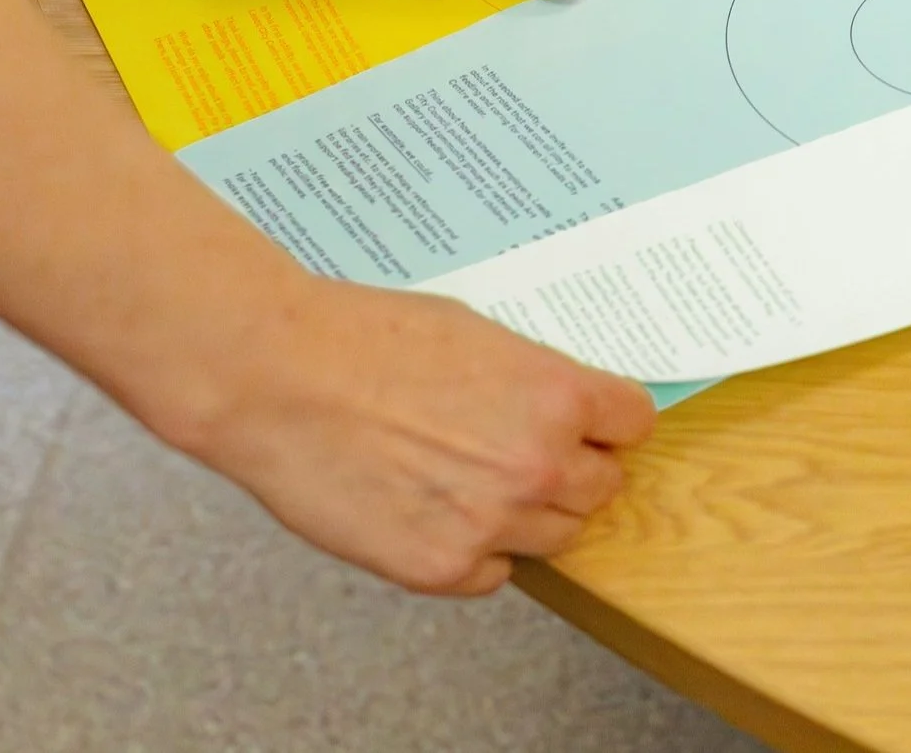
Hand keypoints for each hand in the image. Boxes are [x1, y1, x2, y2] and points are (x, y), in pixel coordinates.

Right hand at [160, 276, 657, 594]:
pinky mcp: (440, 567)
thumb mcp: (479, 335)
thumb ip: (533, 382)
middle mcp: (538, 465)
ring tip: (467, 482)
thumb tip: (564, 411)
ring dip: (525, 516)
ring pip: (554, 537)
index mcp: (558, 396)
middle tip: (520, 456)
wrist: (277, 378)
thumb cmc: (363, 341)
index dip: (607, 424)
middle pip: (601, 488)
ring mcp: (491, 523)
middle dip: (570, 471)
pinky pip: (491, 574)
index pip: (633, 425)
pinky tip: (431, 512)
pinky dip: (472, 553)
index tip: (592, 427)